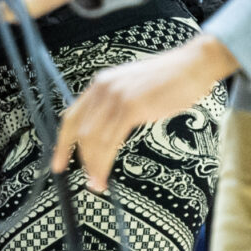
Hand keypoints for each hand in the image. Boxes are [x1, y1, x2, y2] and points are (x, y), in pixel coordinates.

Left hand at [50, 36, 237, 192]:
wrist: (192, 66)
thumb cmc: (168, 81)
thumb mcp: (132, 89)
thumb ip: (115, 105)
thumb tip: (104, 134)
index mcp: (101, 84)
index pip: (71, 116)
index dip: (62, 143)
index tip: (58, 162)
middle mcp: (103, 88)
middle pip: (78, 131)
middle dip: (78, 159)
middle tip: (86, 180)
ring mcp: (116, 96)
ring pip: (92, 139)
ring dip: (92, 165)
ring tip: (97, 183)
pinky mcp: (131, 106)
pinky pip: (110, 141)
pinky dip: (104, 162)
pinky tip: (106, 175)